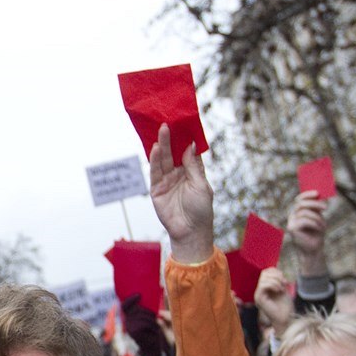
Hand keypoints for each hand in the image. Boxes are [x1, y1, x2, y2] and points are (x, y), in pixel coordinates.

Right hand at [121, 294, 165, 355]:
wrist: (151, 346)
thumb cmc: (152, 330)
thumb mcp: (150, 318)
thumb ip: (148, 310)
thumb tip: (151, 302)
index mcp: (129, 316)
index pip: (125, 305)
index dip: (130, 299)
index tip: (139, 295)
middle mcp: (127, 321)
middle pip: (137, 309)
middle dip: (149, 312)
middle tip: (155, 317)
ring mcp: (129, 327)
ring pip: (142, 316)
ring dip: (152, 320)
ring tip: (156, 325)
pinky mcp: (133, 332)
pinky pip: (144, 324)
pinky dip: (152, 326)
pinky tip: (153, 331)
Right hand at [147, 124, 213, 263]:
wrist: (191, 232)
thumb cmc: (201, 210)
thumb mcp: (201, 185)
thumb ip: (194, 166)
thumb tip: (190, 145)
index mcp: (192, 172)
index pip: (187, 152)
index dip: (185, 139)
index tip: (184, 124)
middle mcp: (178, 174)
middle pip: (173, 153)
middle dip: (171, 138)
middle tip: (168, 122)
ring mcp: (166, 181)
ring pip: (163, 160)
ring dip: (162, 145)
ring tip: (162, 130)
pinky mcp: (156, 190)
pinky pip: (154, 172)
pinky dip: (154, 160)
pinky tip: (155, 148)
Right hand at [254, 267, 293, 335]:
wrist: (286, 318)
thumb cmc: (285, 306)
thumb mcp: (283, 289)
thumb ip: (279, 280)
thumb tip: (277, 271)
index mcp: (265, 287)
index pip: (266, 272)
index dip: (276, 272)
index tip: (285, 280)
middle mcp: (260, 290)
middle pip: (264, 273)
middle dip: (276, 275)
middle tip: (284, 283)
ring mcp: (258, 294)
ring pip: (263, 278)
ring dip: (275, 281)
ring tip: (282, 288)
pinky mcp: (259, 298)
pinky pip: (263, 285)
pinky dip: (272, 285)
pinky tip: (278, 290)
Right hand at [285, 192, 327, 276]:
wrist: (314, 250)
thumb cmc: (317, 233)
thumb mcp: (318, 218)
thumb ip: (316, 208)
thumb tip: (320, 197)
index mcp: (298, 212)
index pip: (300, 199)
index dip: (307, 194)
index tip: (317, 193)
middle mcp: (292, 216)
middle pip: (301, 204)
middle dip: (314, 204)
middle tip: (325, 208)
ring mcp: (291, 222)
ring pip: (305, 212)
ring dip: (317, 218)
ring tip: (323, 225)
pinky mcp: (292, 229)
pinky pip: (305, 220)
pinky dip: (315, 224)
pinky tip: (319, 229)